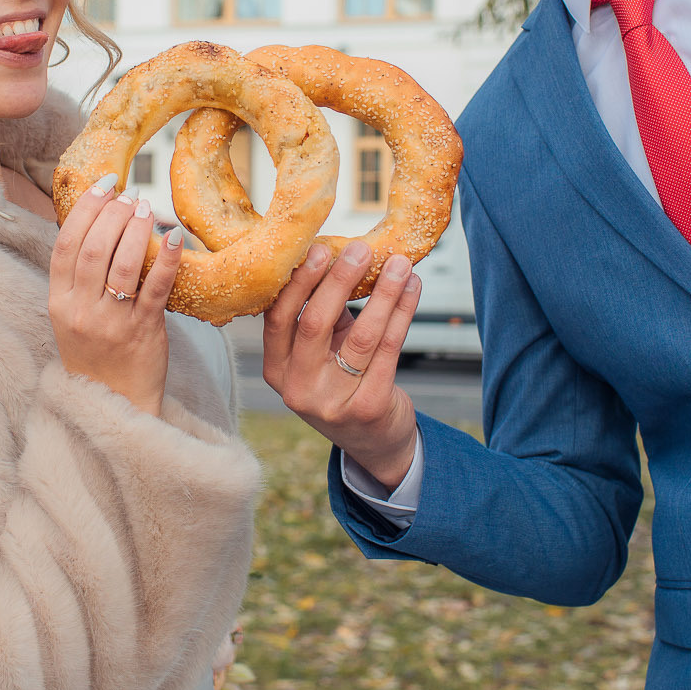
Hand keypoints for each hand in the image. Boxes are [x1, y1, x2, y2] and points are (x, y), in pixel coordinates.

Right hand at [48, 173, 182, 416]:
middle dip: (112, 215)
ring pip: (122, 265)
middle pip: (93, 250)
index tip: (103, 186)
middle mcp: (81, 311)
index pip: (66, 245)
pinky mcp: (143, 332)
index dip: (84, 210)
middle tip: (129, 196)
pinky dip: (166, 259)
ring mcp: (111, 323)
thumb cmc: (96, 352)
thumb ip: (79, 277)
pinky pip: (156, 289)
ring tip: (146, 208)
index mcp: (58, 303)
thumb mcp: (73, 315)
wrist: (114, 403)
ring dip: (136, 230)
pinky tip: (174, 237)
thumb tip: (99, 221)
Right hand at [262, 239, 422, 488]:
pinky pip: (389, 349)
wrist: (374, 441)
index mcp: (277, 370)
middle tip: (361, 250)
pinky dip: (403, 312)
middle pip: (314, 323)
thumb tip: (341, 255)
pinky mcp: (369, 407)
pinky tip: (413, 289)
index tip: (320, 248)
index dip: (298, 281)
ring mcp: (332, 402)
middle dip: (340, 280)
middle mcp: (298, 389)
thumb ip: (323, 313)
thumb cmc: (344, 382)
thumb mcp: (321, 353)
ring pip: (361, 335)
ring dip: (384, 293)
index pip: (278, 318)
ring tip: (400, 264)